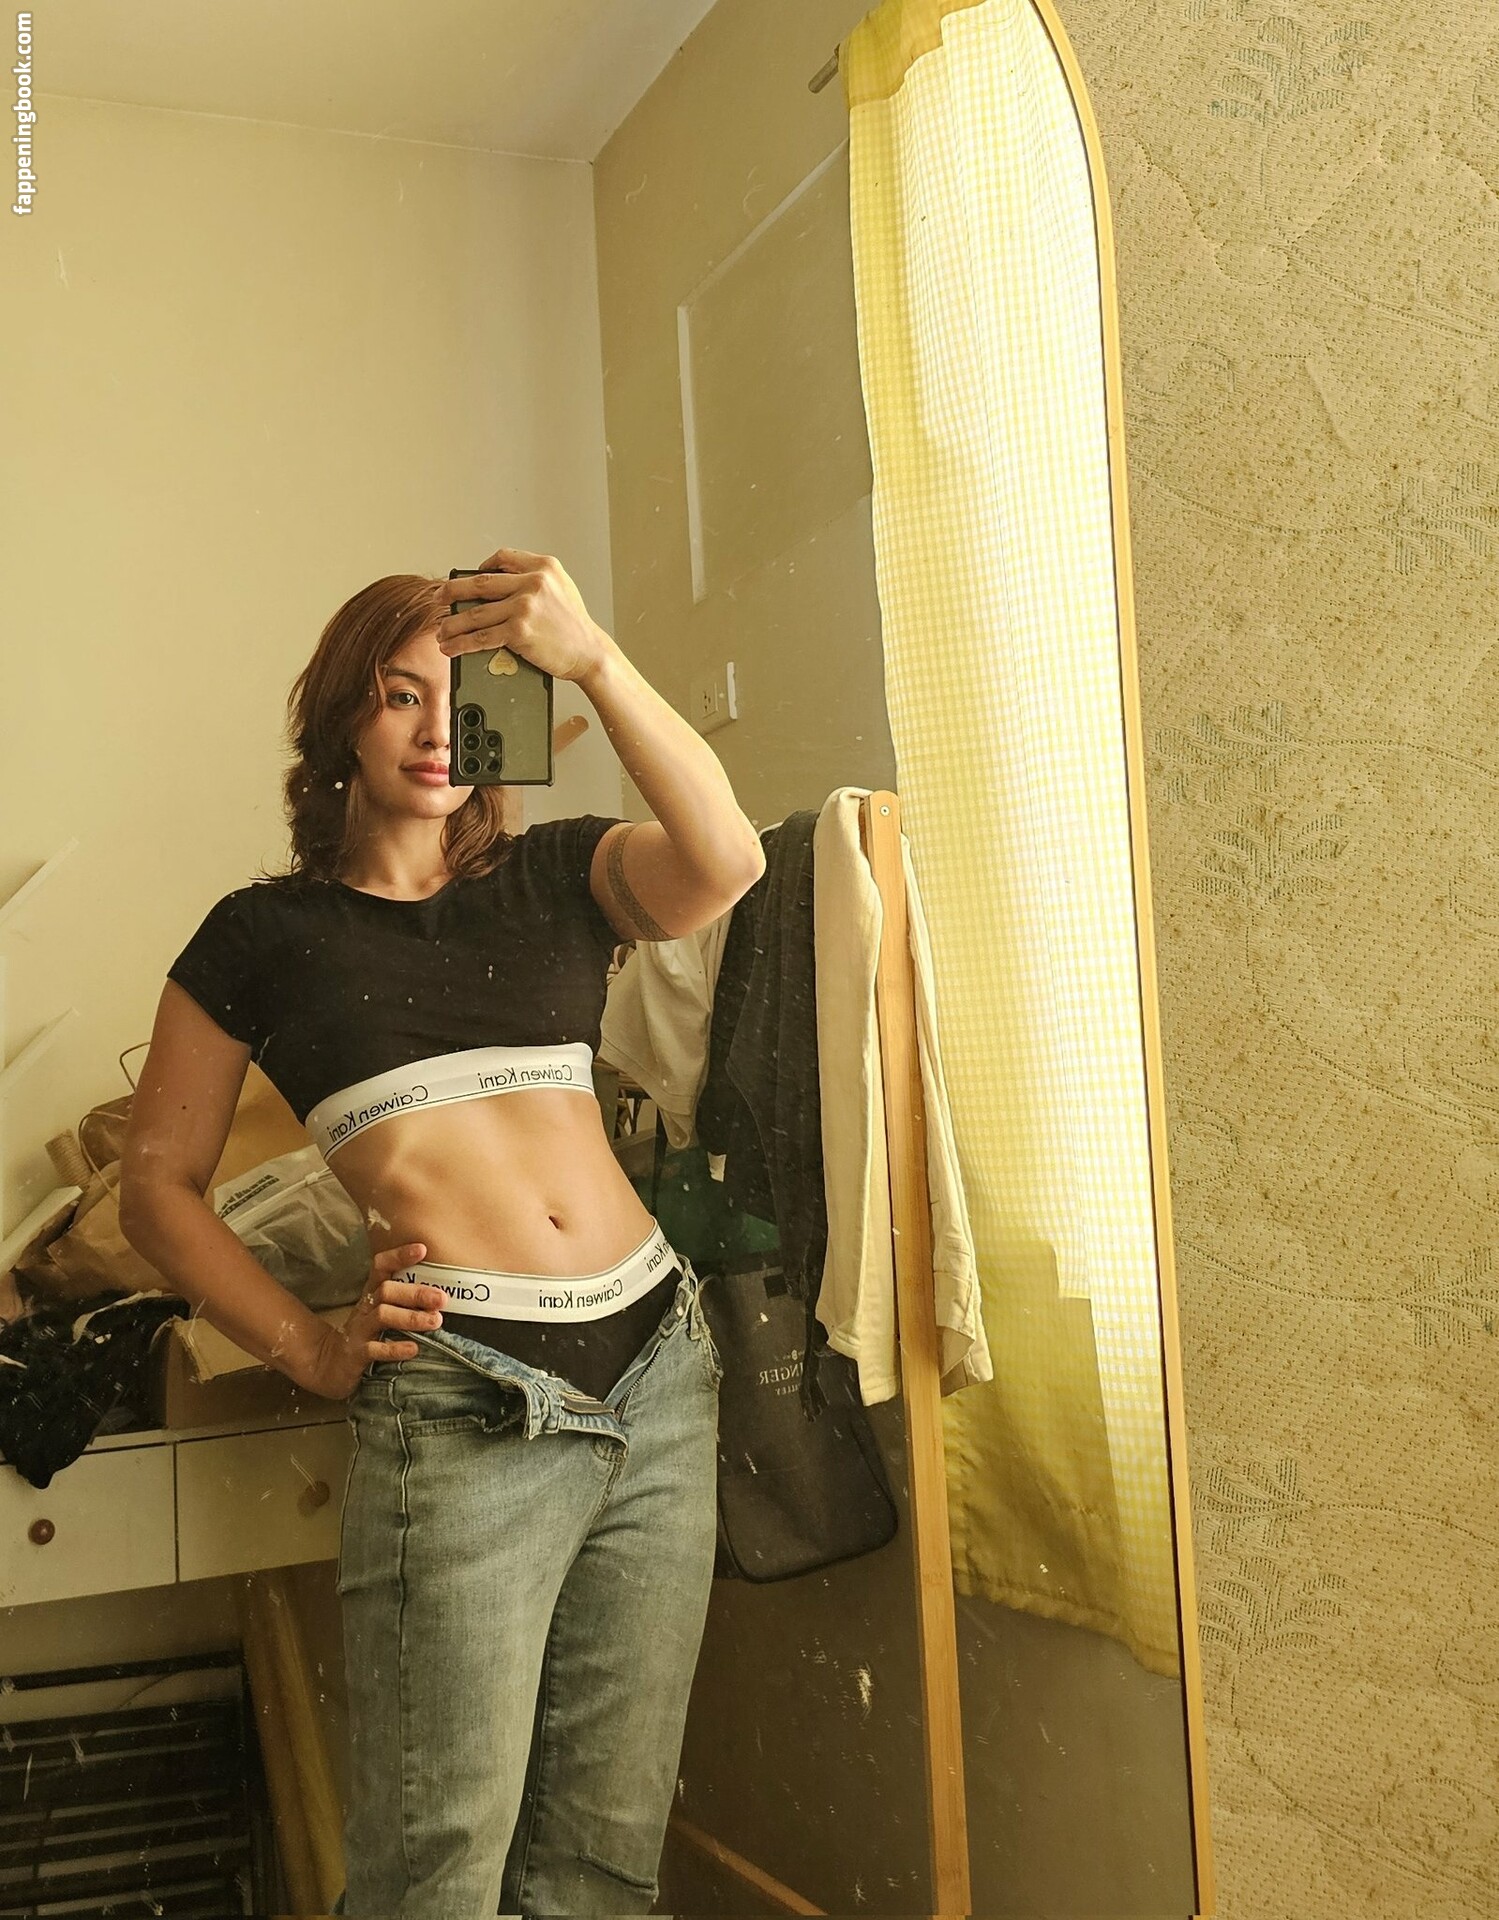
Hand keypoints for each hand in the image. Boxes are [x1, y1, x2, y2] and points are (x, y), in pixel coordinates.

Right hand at [303, 1242, 445, 1400]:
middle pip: (386, 1291)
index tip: (422, 1249)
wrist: (332, 1363)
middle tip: (442, 1298)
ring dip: (411, 1317)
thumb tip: (445, 1293)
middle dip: (415, 1293)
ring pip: (382, 1316)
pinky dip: (395, 1349)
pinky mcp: (356, 1354)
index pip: (381, 1266)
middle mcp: (365, 1307)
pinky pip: (375, 1350)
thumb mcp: (382, 1311)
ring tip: (435, 1321)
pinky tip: (414, 1348)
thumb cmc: (367, 1333)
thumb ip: (406, 1300)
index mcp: (372, 1293)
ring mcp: (359, 1330)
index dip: (399, 1256)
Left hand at [436, 548, 613, 682]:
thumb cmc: (574, 624)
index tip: (468, 577)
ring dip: (453, 623)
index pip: (503, 558)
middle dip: (453, 591)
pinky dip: (463, 643)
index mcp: (544, 567)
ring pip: (476, 613)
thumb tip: (497, 580)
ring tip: (442, 630)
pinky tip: (452, 647)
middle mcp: (533, 582)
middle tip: (438, 596)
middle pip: (480, 583)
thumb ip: (534, 579)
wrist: (589, 651)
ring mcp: (525, 606)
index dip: (481, 567)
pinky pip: (482, 636)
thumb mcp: (561, 588)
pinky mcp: (519, 630)